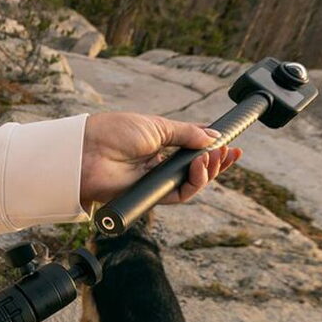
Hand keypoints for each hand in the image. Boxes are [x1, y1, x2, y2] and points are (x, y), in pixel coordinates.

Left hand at [80, 111, 241, 206]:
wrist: (90, 151)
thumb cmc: (114, 133)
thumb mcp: (157, 126)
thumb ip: (187, 134)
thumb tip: (213, 137)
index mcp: (160, 143)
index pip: (193, 149)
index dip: (213, 149)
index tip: (231, 144)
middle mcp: (159, 163)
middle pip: (196, 169)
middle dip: (216, 162)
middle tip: (227, 152)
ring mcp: (155, 180)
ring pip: (192, 183)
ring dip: (208, 172)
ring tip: (211, 158)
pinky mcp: (151, 196)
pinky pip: (179, 195)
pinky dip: (194, 183)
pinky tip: (199, 168)